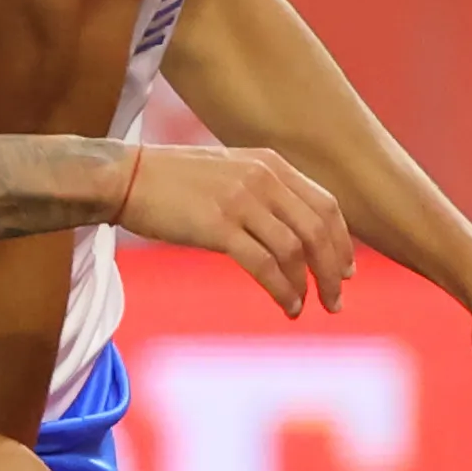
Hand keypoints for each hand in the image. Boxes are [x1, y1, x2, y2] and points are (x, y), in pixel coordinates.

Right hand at [116, 144, 353, 317]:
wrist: (125, 176)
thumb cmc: (173, 180)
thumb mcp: (230, 171)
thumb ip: (263, 191)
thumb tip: (292, 230)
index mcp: (270, 163)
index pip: (325, 204)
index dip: (341, 242)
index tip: (346, 270)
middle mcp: (262, 178)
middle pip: (317, 229)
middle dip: (332, 269)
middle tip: (336, 299)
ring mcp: (240, 200)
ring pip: (294, 250)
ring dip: (307, 285)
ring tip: (305, 307)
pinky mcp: (218, 226)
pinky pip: (264, 265)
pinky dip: (282, 290)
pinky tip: (286, 306)